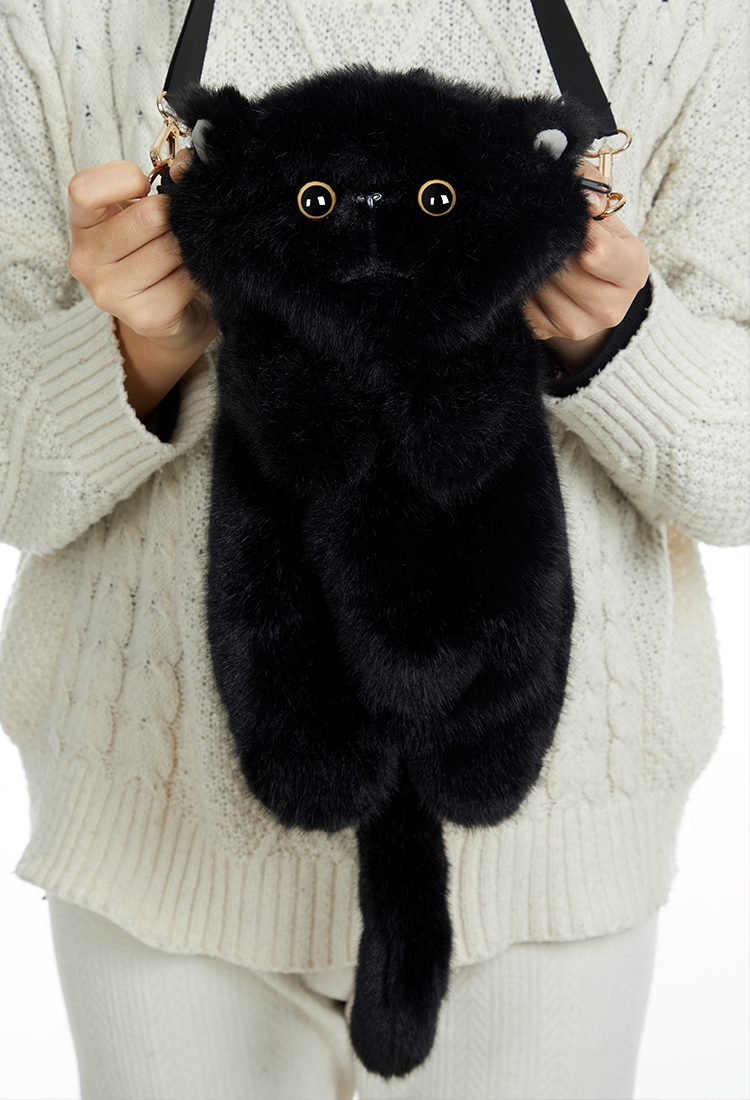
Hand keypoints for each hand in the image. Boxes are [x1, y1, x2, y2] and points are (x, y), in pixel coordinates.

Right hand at [67, 154, 217, 419]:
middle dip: (174, 218)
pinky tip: (191, 279)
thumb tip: (186, 166)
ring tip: (184, 257)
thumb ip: (169, 179)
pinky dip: (198, 275)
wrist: (177, 315)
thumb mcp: (152, 209)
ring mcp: (111, 294)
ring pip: (170, 249)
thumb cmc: (160, 252)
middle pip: (147, 217)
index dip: (125, 180)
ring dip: (188, 249)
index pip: (84, 190)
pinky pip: (185, 280)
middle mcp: (85, 260)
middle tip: (177, 230)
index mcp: (82, 224)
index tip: (146, 188)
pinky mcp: (144, 317)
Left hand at [523, 161, 649, 374]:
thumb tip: (585, 200)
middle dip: (551, 246)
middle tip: (543, 230)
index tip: (568, 218)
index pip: (600, 254)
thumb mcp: (606, 215)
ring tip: (537, 250)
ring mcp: (579, 326)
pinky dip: (520, 284)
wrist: (591, 292)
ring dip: (532, 264)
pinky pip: (523, 304)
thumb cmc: (598, 242)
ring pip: (540, 286)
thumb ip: (594, 188)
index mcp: (632, 272)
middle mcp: (611, 307)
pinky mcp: (549, 334)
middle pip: (565, 271)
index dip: (577, 232)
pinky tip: (527, 272)